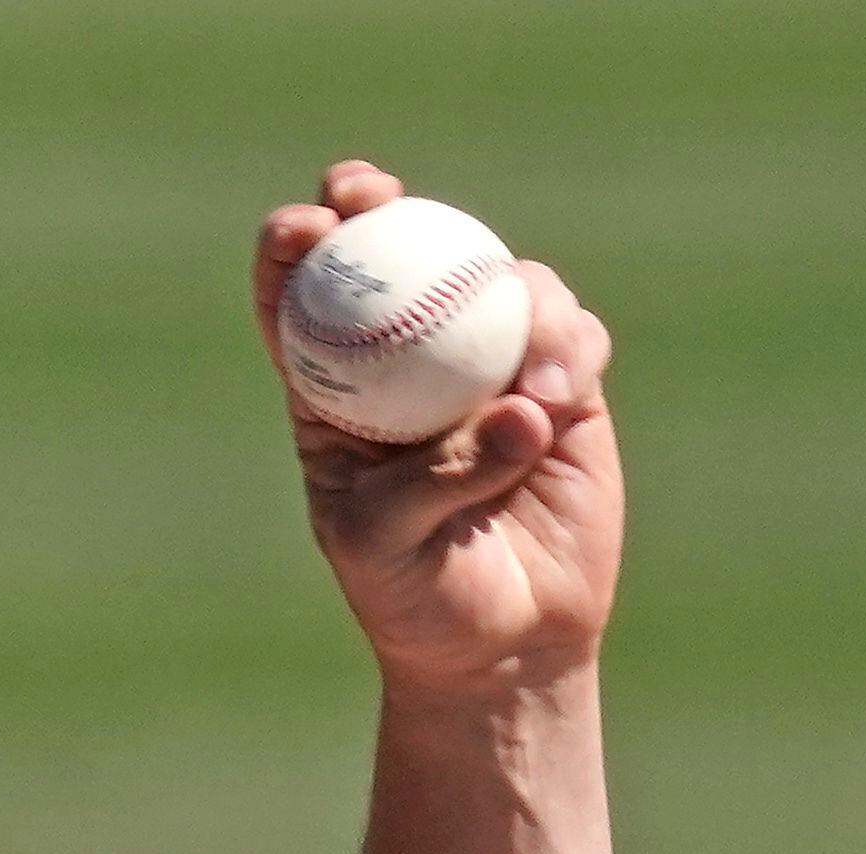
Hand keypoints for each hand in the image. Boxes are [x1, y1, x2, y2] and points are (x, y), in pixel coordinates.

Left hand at [252, 163, 623, 707]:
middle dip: (373, 204)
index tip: (301, 228)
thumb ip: (437, 475)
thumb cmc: (415, 596)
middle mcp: (412, 361)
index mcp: (338, 392)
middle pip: (393, 252)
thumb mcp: (386, 544)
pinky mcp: (562, 384)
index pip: (302, 299)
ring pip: (498, 282)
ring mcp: (490, 364)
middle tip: (375, 196)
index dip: (294, 247)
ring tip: (526, 387)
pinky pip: (571, 336)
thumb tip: (520, 409)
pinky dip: (567, 350)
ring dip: (510, 302)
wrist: (504, 645)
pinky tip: (556, 398)